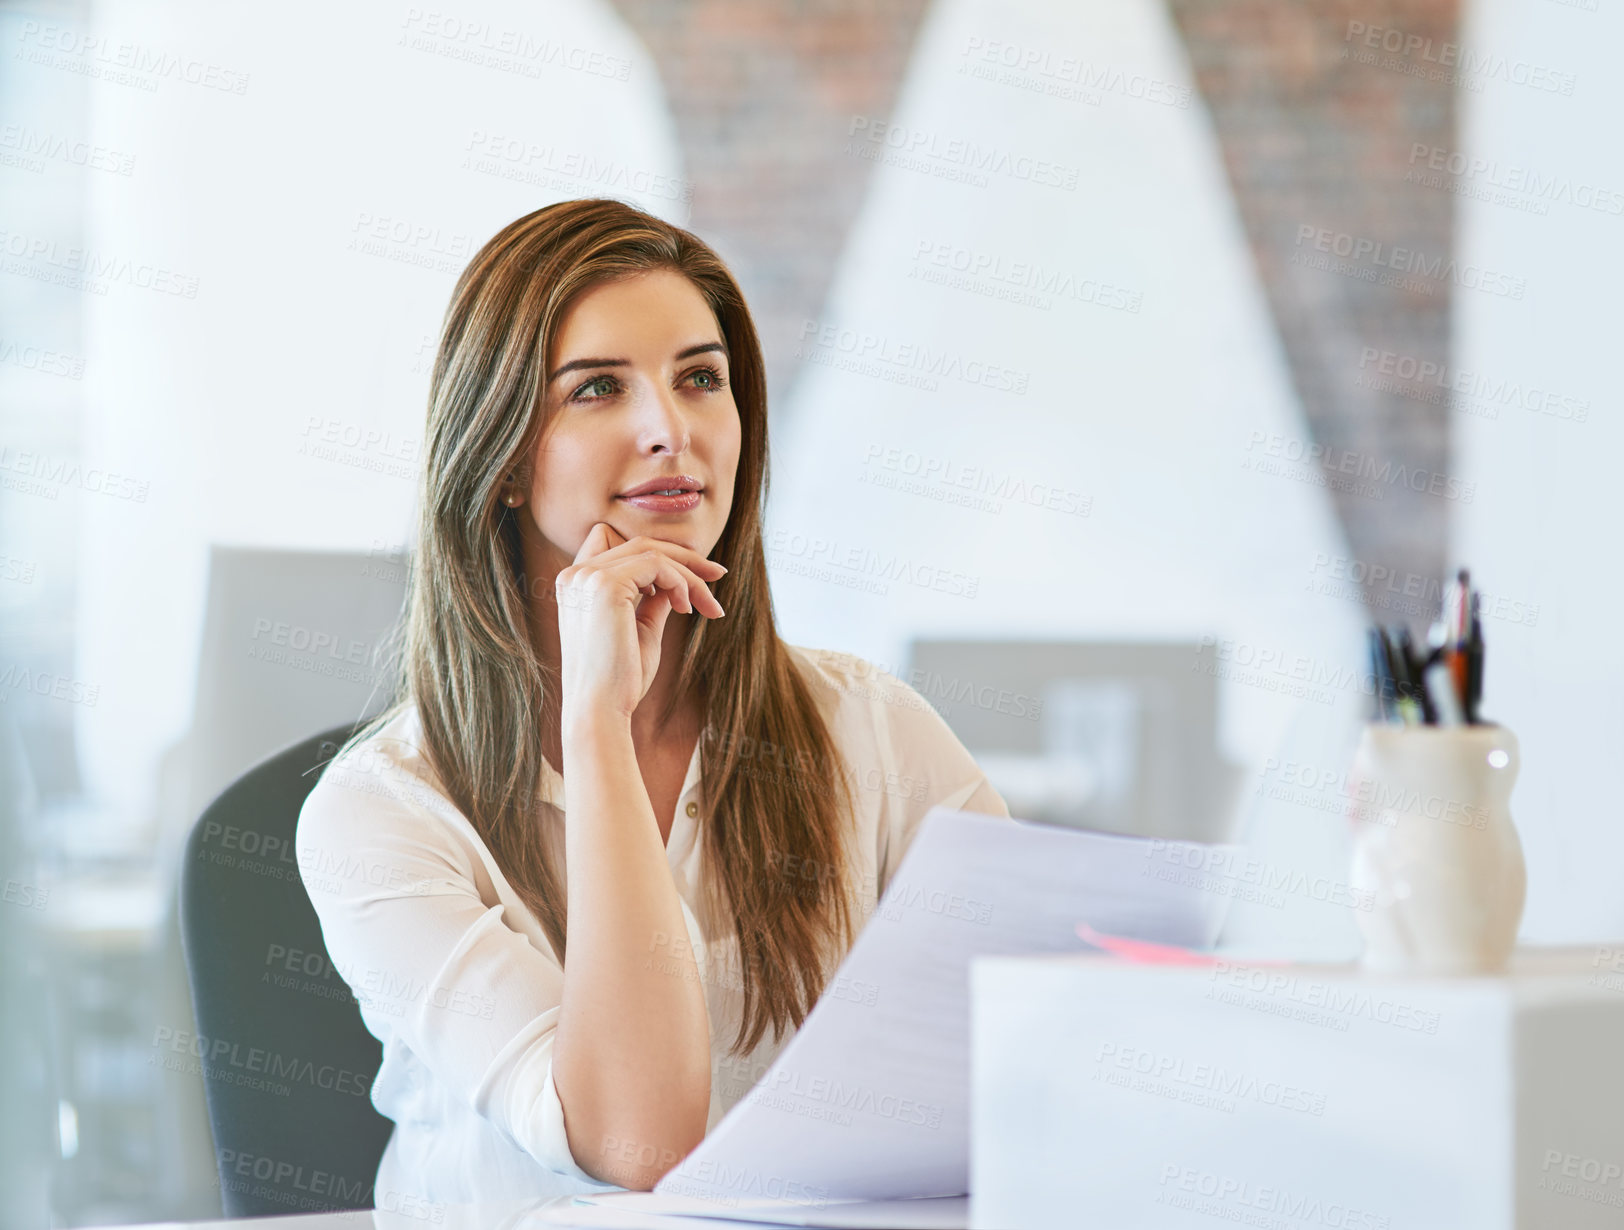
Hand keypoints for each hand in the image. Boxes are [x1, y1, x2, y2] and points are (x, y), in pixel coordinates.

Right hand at [555, 524, 726, 725]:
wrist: (602, 711)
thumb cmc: (621, 680)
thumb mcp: (641, 629)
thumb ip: (653, 600)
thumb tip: (675, 583)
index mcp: (576, 585)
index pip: (615, 541)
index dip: (656, 551)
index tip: (693, 571)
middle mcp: (575, 575)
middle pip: (640, 544)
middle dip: (685, 558)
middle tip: (719, 574)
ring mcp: (587, 578)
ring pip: (652, 552)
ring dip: (689, 575)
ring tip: (707, 606)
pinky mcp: (604, 585)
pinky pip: (656, 565)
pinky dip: (680, 582)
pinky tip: (687, 609)